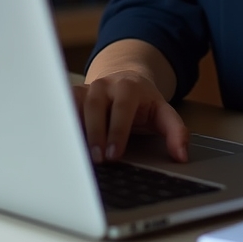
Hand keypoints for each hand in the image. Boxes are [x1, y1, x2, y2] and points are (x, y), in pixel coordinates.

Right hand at [73, 70, 189, 164]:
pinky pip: (63, 106)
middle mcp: (105, 84)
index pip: (122, 107)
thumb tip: (181, 155)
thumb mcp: (163, 114)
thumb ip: (176, 132)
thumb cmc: (143, 103)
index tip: (114, 155)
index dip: (117, 131)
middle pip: (95, 104)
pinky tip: (62, 143)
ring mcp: (87, 88)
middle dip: (95, 132)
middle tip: (97, 160)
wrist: (126, 82)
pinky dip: (61, 123)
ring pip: (75, 104)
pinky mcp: (74, 96)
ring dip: (74, 129)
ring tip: (75, 155)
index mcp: (129, 86)